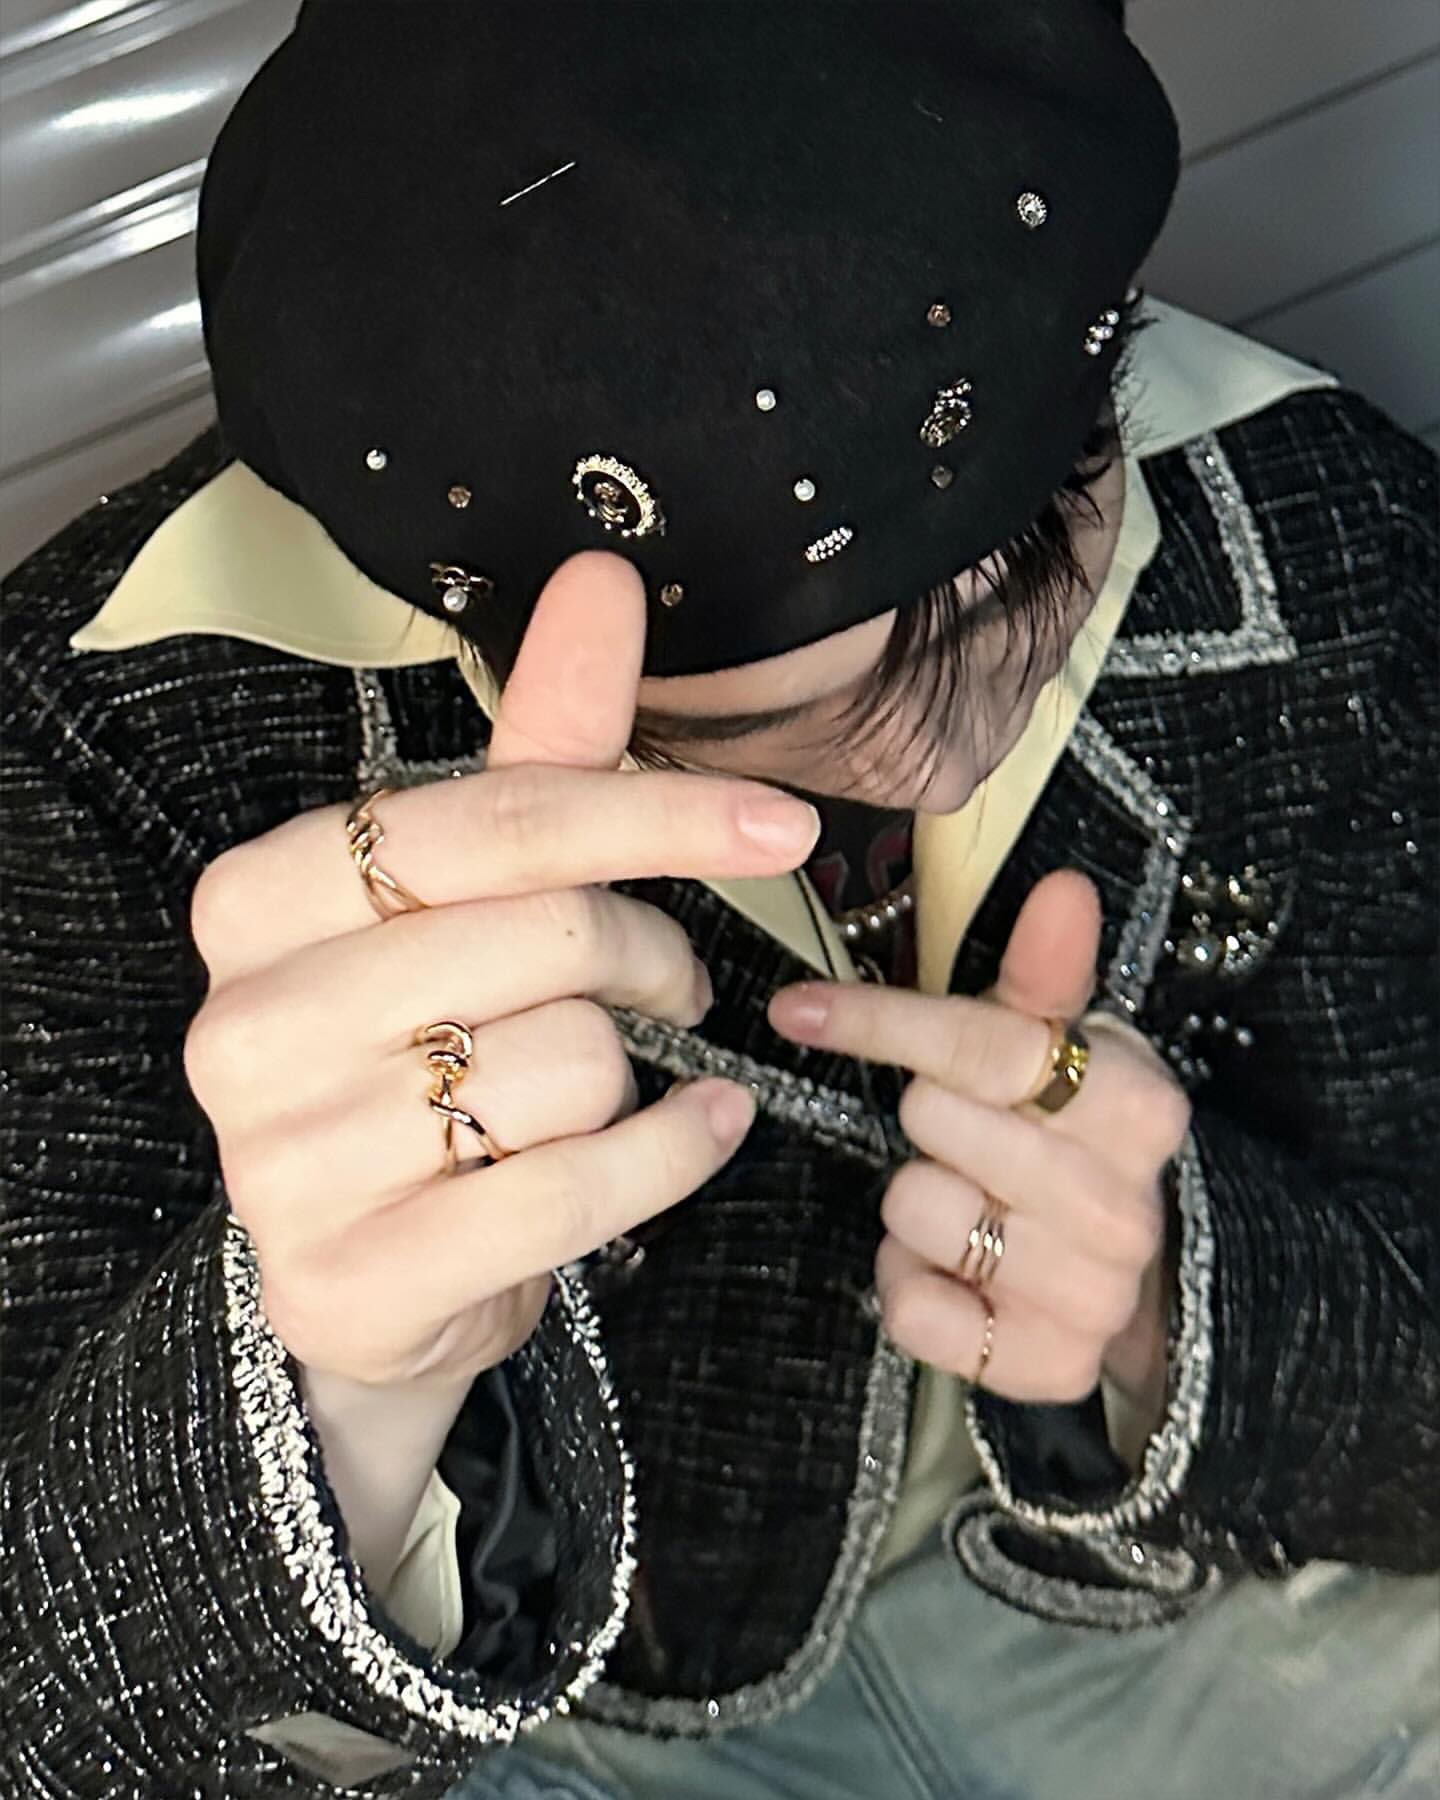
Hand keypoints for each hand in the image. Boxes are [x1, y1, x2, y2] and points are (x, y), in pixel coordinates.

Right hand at [185, 549, 821, 1391]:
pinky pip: (573, 1194)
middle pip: (545, 941)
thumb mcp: (474, 896)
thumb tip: (602, 577)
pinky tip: (703, 1131)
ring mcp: (284, 1164)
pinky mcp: (351, 1279)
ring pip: (569, 1069)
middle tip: (670, 983)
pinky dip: (671, 1155)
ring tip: (610, 1076)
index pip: (491, 824)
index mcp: (257, 898)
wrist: (373, 1263)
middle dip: (651, 958)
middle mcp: (243, 1023)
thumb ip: (538, 749)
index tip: (783, 825)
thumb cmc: (430, 1048)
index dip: (656, 815)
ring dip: (634, 1072)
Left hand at [768, 869, 1188, 1414]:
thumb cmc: (1074, 1140)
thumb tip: (1063, 885)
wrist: (1133, 1280)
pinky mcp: (1044, 1366)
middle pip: (935, 1122)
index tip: (797, 1008)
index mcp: (1136, 1107)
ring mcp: (1089, 1295)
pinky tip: (953, 1270)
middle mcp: (1122, 1205)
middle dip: (925, 1118)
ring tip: (962, 1199)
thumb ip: (1050, 973)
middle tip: (954, 1132)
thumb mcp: (1072, 1050)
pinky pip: (913, 1310)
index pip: (983, 1047)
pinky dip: (909, 1284)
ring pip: (913, 1211)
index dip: (879, 1022)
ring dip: (912, 1202)